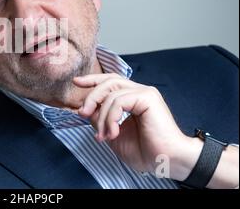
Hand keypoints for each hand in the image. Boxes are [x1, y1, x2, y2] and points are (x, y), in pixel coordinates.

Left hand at [73, 73, 200, 178]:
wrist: (166, 162)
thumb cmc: (145, 151)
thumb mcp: (113, 134)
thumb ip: (100, 119)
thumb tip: (84, 109)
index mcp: (132, 98)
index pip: (110, 81)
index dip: (92, 80)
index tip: (76, 82)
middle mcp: (139, 92)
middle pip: (108, 82)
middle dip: (91, 96)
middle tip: (82, 113)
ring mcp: (144, 93)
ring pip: (111, 93)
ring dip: (101, 116)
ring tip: (103, 135)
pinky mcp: (148, 97)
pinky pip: (119, 101)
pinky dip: (110, 117)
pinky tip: (112, 132)